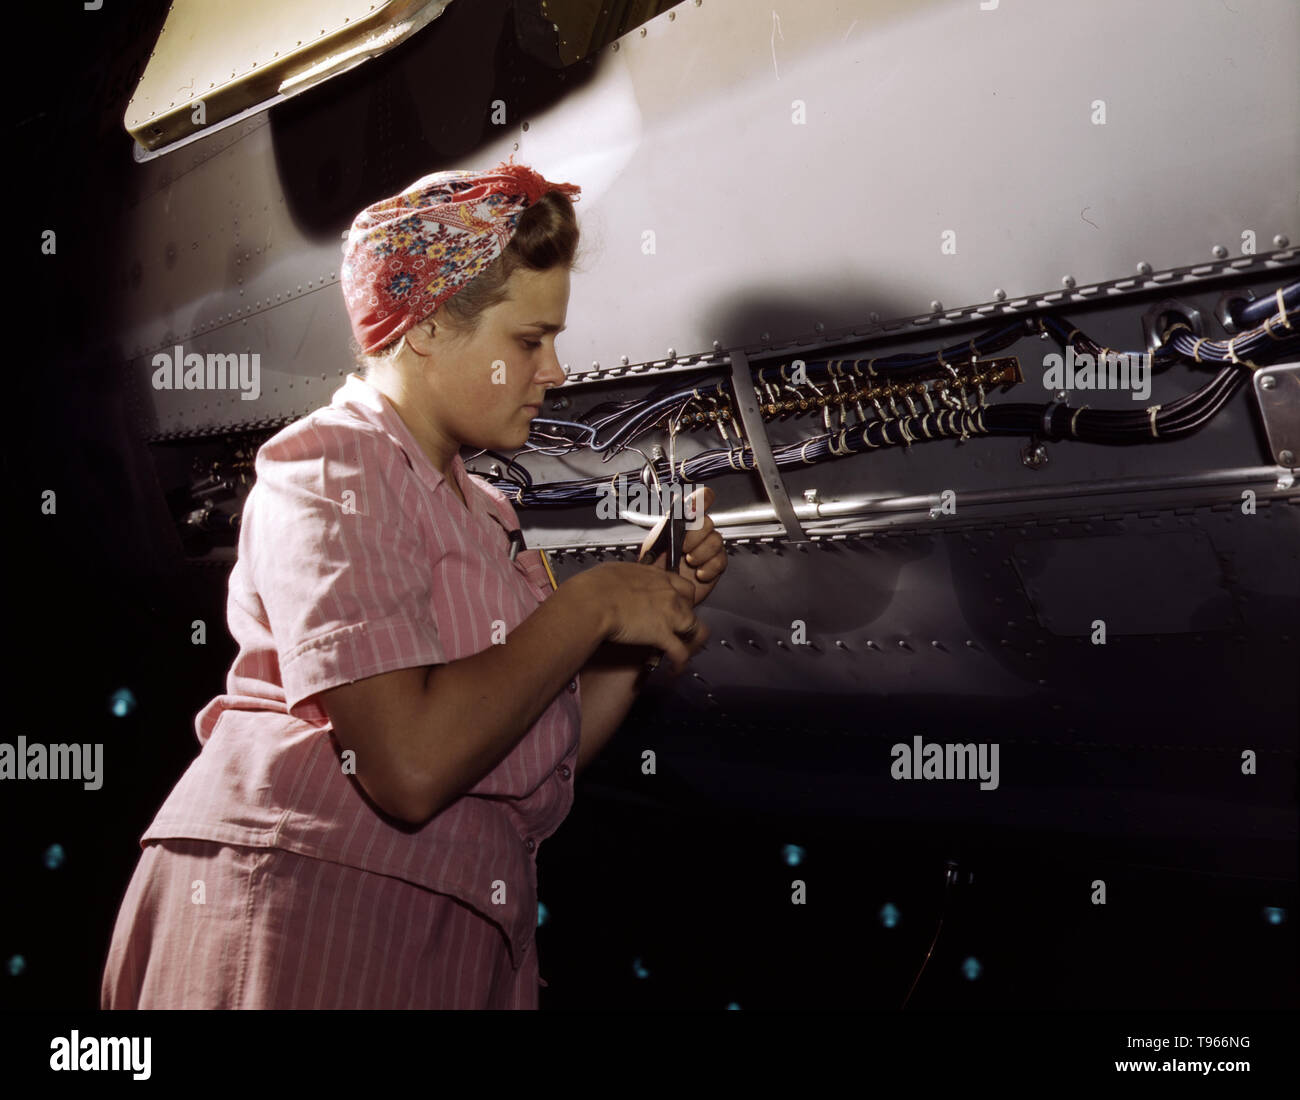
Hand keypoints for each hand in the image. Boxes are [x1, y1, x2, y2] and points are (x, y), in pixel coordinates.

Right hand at [576, 561, 708, 673]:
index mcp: (657, 577)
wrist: (592, 601)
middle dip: (686, 618)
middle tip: (676, 628)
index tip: (676, 605)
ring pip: (695, 629)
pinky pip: (680, 653)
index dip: (683, 599)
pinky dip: (680, 664)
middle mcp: (669, 594)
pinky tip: (674, 670)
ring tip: (683, 650)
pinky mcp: (662, 635)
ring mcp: (669, 615)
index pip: (684, 587)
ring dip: (690, 641)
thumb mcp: (616, 571)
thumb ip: (629, 578)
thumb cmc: (595, 586)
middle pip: (692, 607)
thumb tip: (623, 583)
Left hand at [646, 486, 725, 606]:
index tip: (696, 506)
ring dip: (701, 552)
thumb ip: (668, 523)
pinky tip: (698, 572)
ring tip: (689, 562)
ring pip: (716, 540)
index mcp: (683, 522)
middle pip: (708, 522)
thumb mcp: (654, 543)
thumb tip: (678, 506)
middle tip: (683, 547)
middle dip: (695, 535)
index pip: (700, 500)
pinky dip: (708, 568)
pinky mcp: (715, 565)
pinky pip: (720, 560)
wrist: (660, 592)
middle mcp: (697, 533)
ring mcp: (707, 548)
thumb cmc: (653, 568)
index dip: (701, 500)